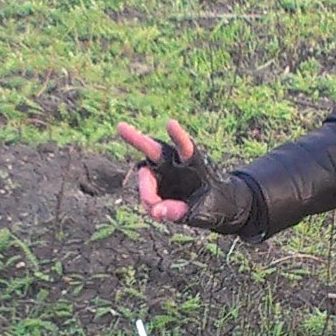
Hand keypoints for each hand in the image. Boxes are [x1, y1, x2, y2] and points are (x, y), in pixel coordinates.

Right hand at [115, 119, 255, 233]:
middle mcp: (175, 162)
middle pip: (153, 149)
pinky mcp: (155, 184)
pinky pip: (146, 194)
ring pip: (145, 177)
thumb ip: (180, 211)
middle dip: (136, 139)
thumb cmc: (215, 203)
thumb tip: (155, 211)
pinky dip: (149, 203)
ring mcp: (162, 172)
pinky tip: (158, 212)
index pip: (186, 147)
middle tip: (120, 127)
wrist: (215, 208)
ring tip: (158, 210)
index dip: (178, 136)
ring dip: (147, 194)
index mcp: (194, 161)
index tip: (170, 123)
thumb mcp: (203, 211)